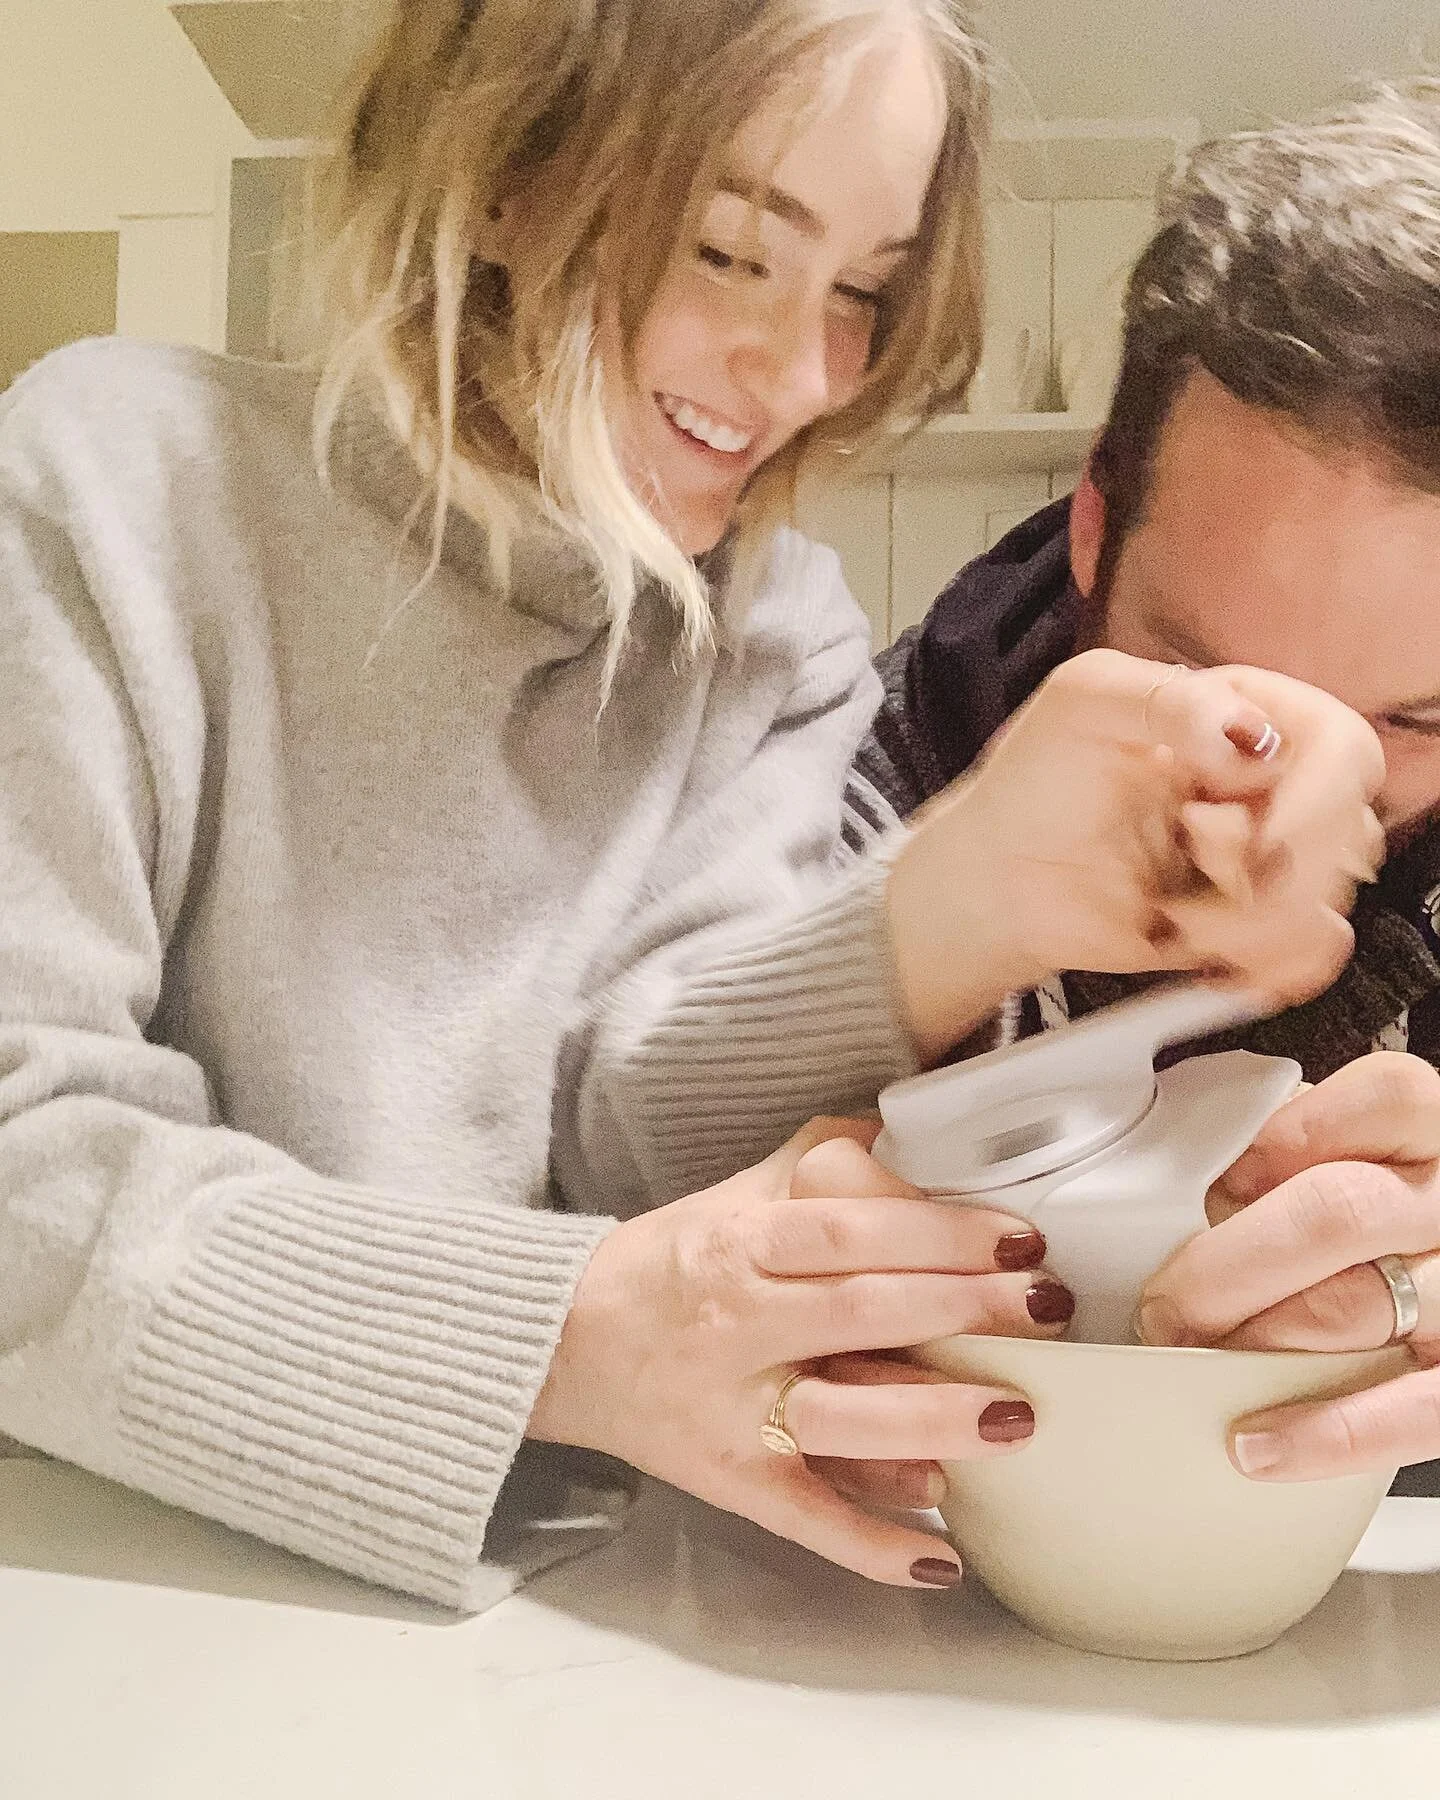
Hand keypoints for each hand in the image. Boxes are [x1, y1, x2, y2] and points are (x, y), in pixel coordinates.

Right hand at [527, 1118, 1067, 1587]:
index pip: (849, 1234)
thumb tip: (906, 1131)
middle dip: (963, 1310)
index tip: (1019, 1240)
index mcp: (739, 1245)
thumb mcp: (732, 1197)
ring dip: (933, 1422)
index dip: (939, 1234)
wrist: (559, 1342)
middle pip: (860, 1314)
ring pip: (840, 1420)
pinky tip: (944, 1558)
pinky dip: (870, 1545)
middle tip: (1049, 1308)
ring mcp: (732, 1411)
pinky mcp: (729, 1480)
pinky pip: (805, 1519)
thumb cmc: (664, 1264)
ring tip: (1020, 1420)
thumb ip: (817, 1165)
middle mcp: (736, 1326)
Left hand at [886, 649, 1383, 1061]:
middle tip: (1196, 860)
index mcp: (1243, 715)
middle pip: (1350, 830)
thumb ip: (1173, 701)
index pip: (1338, 745)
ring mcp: (1263, 860)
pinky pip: (1311, 952)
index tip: (1257, 834)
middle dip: (1274, 866)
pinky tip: (1206, 950)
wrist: (997, 882)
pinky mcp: (1249, 926)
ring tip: (1171, 909)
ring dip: (1249, 920)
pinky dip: (1269, 963)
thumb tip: (1249, 740)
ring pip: (1329, 900)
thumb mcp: (1087, 702)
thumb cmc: (1033, 783)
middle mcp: (1267, 786)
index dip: (1317, 797)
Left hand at [1136, 1053, 1439, 1479]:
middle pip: (1338, 1214)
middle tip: (1167, 1301)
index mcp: (1433, 1131)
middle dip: (1228, 1265)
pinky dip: (1324, 1434)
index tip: (1219, 1183)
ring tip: (1195, 1358)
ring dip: (1255, 1341)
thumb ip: (1296, 1146)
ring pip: (1355, 1311)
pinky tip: (1257, 1443)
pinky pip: (1410, 1413)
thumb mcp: (1355, 1151)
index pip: (1378, 1101)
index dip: (1285, 1139)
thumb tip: (1193, 1178)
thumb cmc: (1383, 1211)